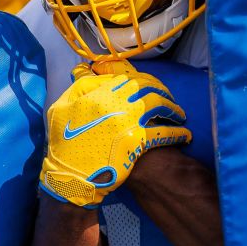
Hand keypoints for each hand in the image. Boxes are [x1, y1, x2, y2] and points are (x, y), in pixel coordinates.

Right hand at [41, 62, 191, 208]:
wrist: (70, 175)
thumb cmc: (64, 143)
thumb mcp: (61, 108)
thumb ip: (79, 87)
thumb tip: (87, 69)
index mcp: (99, 92)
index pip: (128, 78)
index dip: (144, 81)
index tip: (152, 86)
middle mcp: (116, 102)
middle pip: (148, 87)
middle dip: (163, 91)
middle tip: (170, 99)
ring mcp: (128, 121)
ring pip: (159, 106)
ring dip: (173, 110)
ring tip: (180, 115)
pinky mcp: (137, 142)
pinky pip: (163, 133)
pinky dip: (177, 133)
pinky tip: (184, 135)